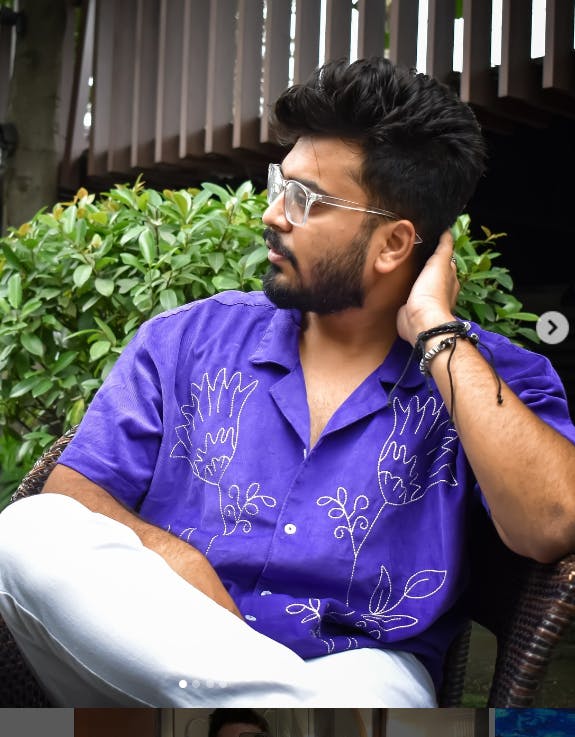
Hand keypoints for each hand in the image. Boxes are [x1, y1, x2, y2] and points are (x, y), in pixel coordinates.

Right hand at [397, 230, 459, 345]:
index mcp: (450, 279)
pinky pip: (407, 294)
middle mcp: (439, 289)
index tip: (426, 241)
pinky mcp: (410, 307)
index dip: (438, 251)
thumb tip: (448, 230)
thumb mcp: (440, 263)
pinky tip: (394, 282)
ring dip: (412, 276)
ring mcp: (424, 300)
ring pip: (419, 283)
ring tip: (399, 263)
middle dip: (423, 263)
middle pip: (431, 272)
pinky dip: (403, 288)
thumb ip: (444, 247)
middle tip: (409, 250)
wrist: (419, 319)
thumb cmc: (432, 291)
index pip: (445, 261)